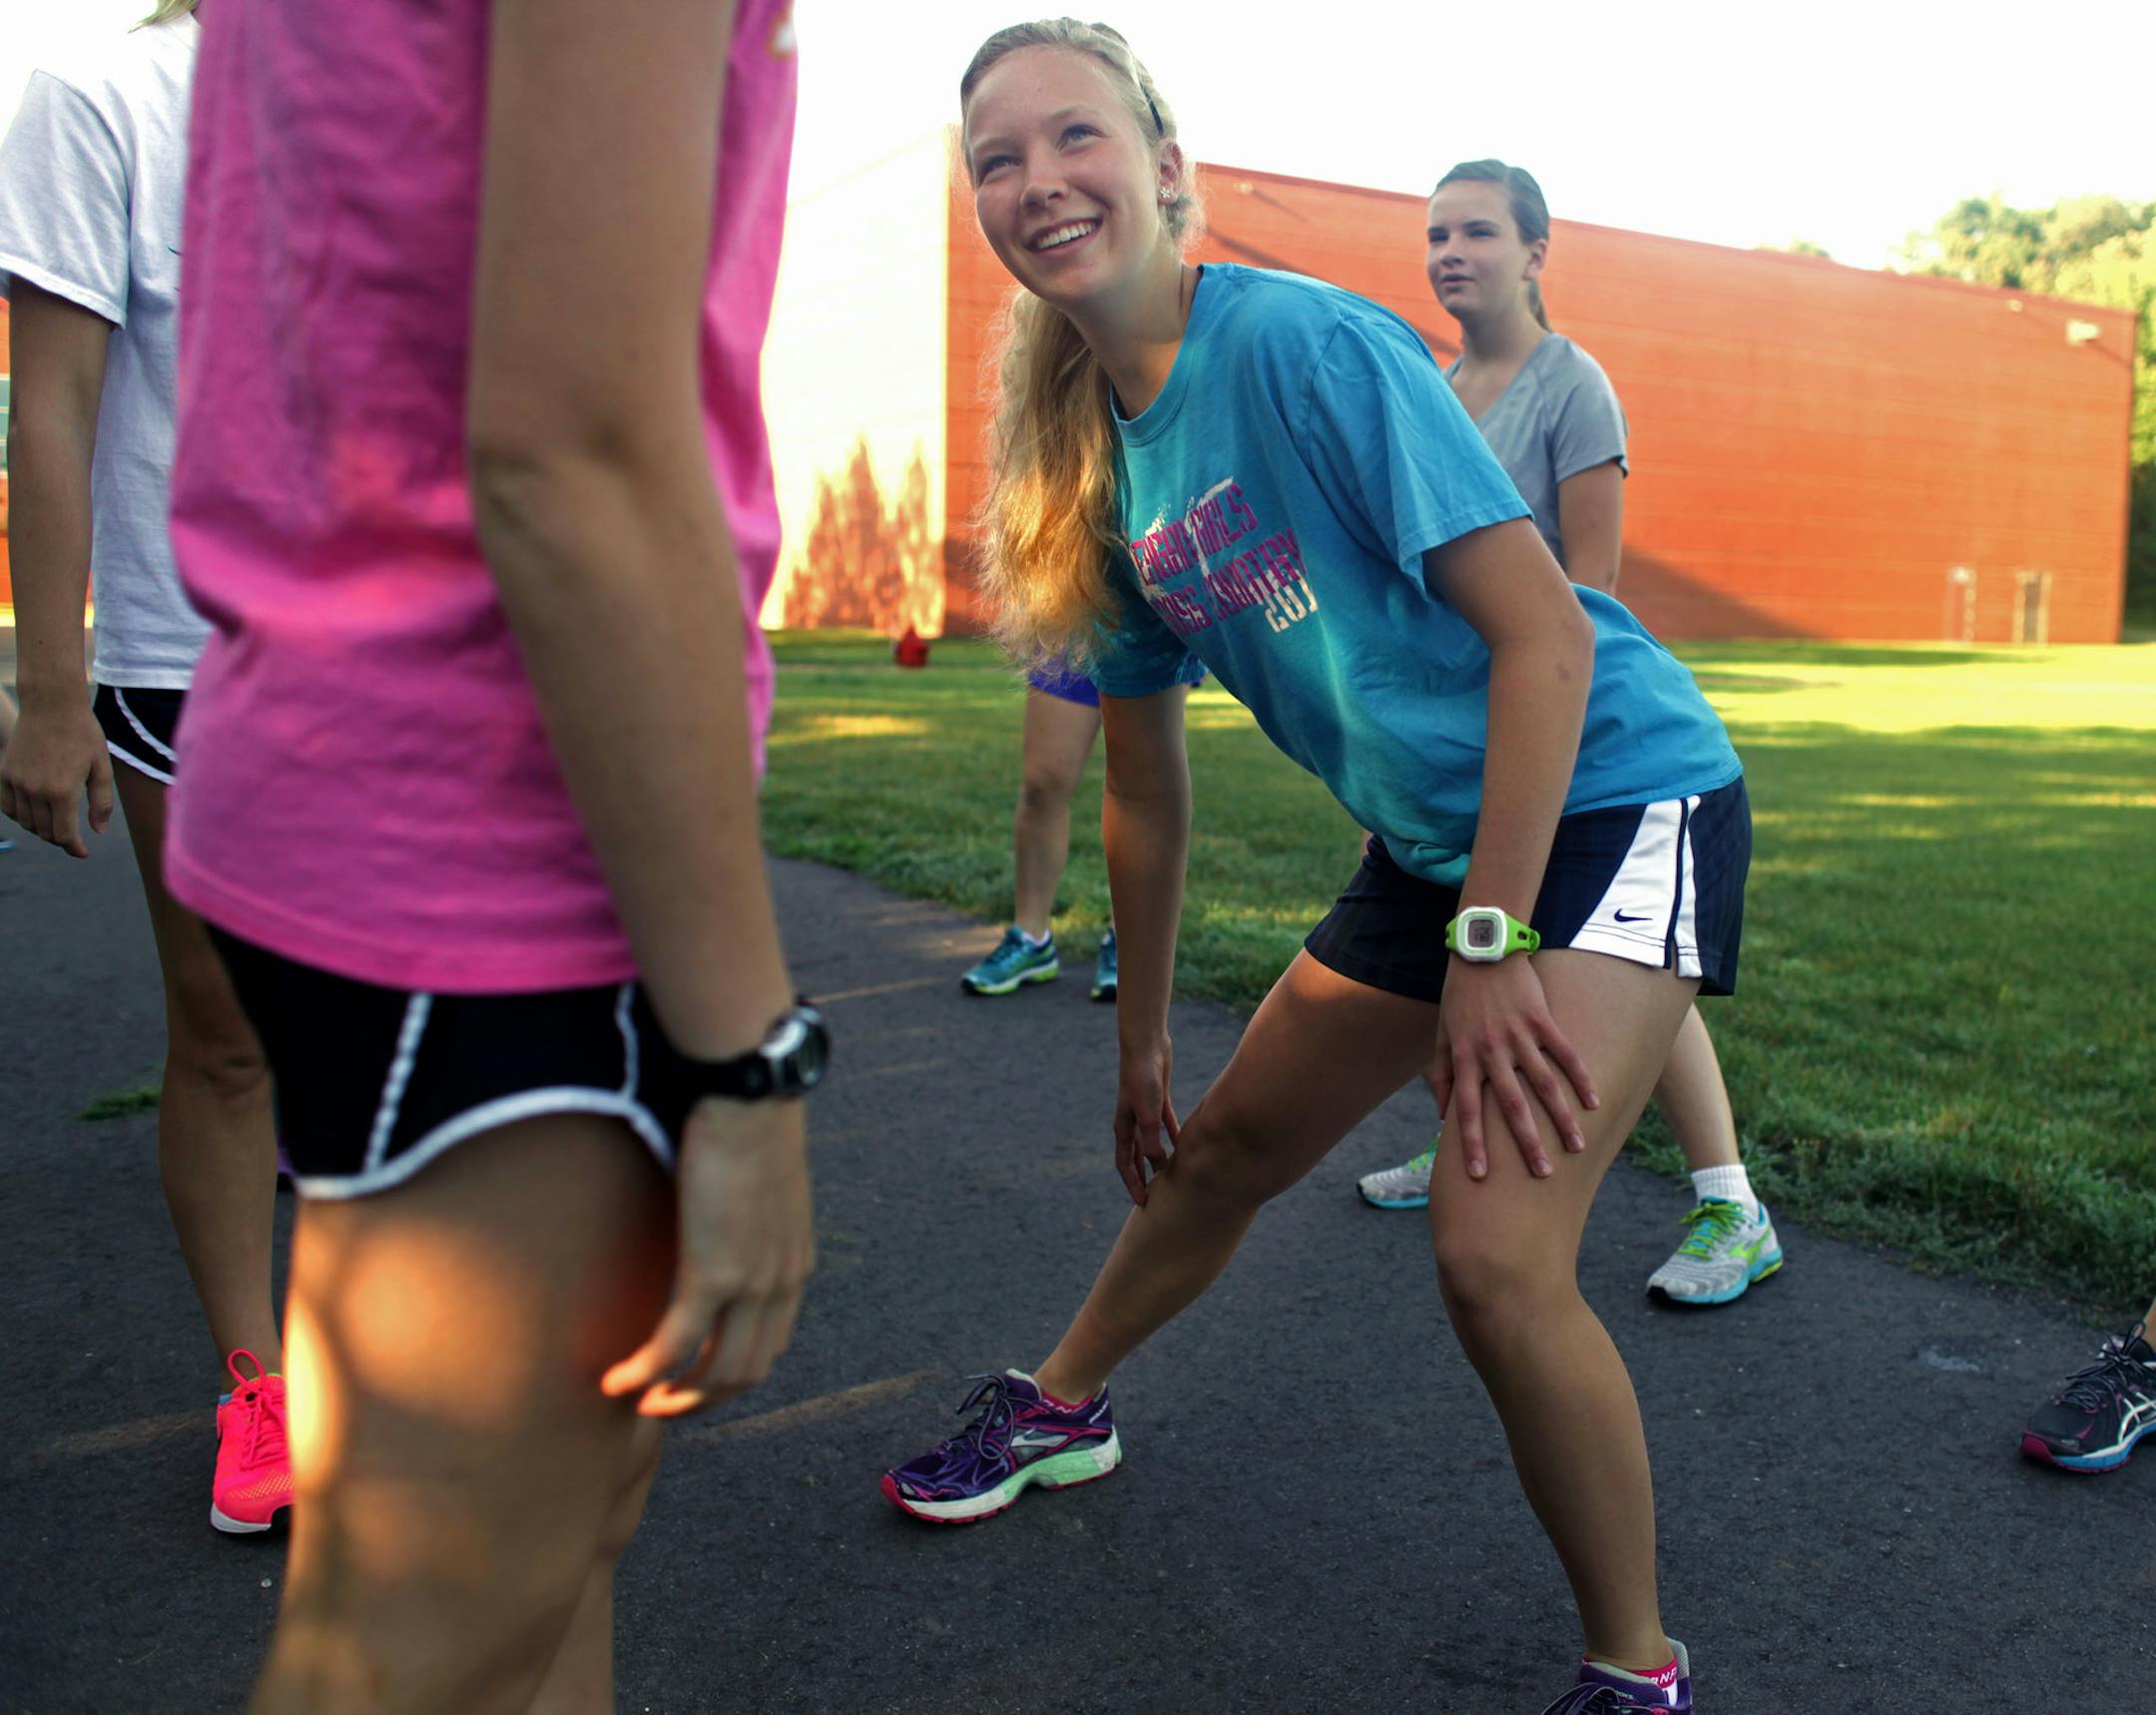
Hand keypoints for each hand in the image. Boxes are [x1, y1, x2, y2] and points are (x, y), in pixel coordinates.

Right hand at [0, 693, 112, 857]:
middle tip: (73, 837)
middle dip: (60, 839)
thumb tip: (97, 831)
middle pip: (44, 831)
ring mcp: (16, 782)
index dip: (74, 848)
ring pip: (26, 821)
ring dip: (41, 828)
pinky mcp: (5, 773)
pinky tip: (35, 812)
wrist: (51, 704)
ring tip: (56, 824)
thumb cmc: (83, 733)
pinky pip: (8, 806)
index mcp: (63, 792)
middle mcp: (36, 791)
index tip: (83, 852)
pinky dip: (21, 815)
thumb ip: (101, 802)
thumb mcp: (102, 767)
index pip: (64, 835)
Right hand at [602, 1095, 813, 1416]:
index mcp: (795, 1264)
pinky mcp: (713, 1273)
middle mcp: (781, 1282)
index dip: (732, 1373)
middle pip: (747, 1371)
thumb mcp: (761, 1184)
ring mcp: (751, 1283)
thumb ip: (746, 1217)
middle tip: (659, 1404)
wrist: (750, 1097)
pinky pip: (673, 1345)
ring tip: (637, 1400)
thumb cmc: (747, 1123)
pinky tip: (615, 1381)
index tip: (693, 1377)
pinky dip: (643, 1373)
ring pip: (715, 1372)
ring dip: (673, 1398)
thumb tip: (711, 1220)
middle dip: (701, 1399)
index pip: (771, 1344)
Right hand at [1113, 1035, 1179, 1205]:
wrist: (1146, 1046)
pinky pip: (1166, 1125)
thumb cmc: (1142, 1079)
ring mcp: (1145, 1111)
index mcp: (1122, 1128)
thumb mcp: (1147, 1114)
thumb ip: (1151, 1141)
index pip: (1124, 1164)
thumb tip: (1158, 1166)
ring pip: (1151, 1143)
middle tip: (1155, 1196)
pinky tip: (1184, 1145)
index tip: (1143, 1202)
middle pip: (1136, 1157)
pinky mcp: (1158, 1100)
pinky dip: (1173, 1136)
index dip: (1133, 1184)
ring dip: (1158, 1159)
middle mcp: (1131, 1122)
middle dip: (1143, 1177)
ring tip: (1171, 1174)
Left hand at [1436, 957, 1597, 1181]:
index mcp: (1465, 1057)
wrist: (1482, 950)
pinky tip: (1594, 1102)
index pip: (1466, 1110)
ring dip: (1561, 1118)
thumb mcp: (1442, 1035)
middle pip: (1510, 1105)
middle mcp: (1491, 1050)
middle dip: (1526, 1142)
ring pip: (1543, 1084)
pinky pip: (1565, 1053)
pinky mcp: (1542, 1019)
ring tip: (1576, 1146)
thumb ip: (1442, 1074)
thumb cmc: (1459, 996)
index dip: (1472, 1143)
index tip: (1479, 1176)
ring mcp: (1519, 1035)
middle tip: (1542, 1173)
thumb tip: (1441, 1114)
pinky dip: (1580, 1078)